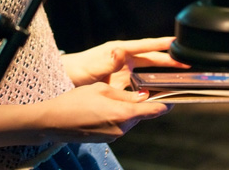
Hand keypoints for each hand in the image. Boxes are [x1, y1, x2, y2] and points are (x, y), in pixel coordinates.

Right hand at [38, 81, 170, 142]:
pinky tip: (103, 107)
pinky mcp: (107, 139)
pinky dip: (117, 115)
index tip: (174, 99)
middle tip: (137, 89)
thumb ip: (124, 94)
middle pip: (140, 114)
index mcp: (123, 114)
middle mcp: (122, 128)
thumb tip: (142, 96)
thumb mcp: (102, 89)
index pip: (152, 111)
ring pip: (129, 119)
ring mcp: (114, 136)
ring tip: (110, 97)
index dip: (165, 104)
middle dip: (141, 103)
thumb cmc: (76, 101)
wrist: (55, 122)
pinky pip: (119, 125)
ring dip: (127, 109)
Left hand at [61, 37, 187, 88]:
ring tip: (179, 78)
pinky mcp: (121, 83)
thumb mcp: (94, 65)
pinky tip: (159, 95)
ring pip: (147, 72)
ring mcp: (123, 71)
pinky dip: (150, 89)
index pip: (144, 46)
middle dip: (168, 61)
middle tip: (186, 63)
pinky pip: (139, 86)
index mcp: (120, 50)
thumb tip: (121, 50)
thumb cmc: (78, 69)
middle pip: (150, 59)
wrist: (66, 79)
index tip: (176, 41)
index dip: (160, 44)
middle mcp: (124, 58)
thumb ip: (109, 60)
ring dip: (161, 75)